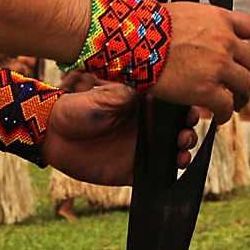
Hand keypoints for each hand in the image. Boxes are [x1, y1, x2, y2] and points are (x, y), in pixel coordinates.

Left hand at [40, 84, 199, 185]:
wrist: (55, 135)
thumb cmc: (81, 108)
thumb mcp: (111, 96)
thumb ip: (138, 90)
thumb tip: (163, 74)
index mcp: (144, 106)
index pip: (174, 107)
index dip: (188, 108)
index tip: (193, 110)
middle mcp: (147, 127)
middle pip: (180, 129)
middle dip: (190, 131)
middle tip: (185, 133)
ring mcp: (142, 149)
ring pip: (175, 152)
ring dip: (186, 150)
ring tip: (182, 148)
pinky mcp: (134, 171)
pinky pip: (161, 175)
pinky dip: (173, 172)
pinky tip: (176, 166)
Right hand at [151, 4, 249, 120]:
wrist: (136, 39)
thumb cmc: (151, 25)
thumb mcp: (186, 13)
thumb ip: (205, 25)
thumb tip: (208, 36)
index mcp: (221, 19)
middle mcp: (225, 41)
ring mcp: (218, 66)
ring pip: (244, 86)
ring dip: (242, 96)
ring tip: (236, 103)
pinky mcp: (207, 90)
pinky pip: (227, 106)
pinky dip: (226, 114)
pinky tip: (220, 117)